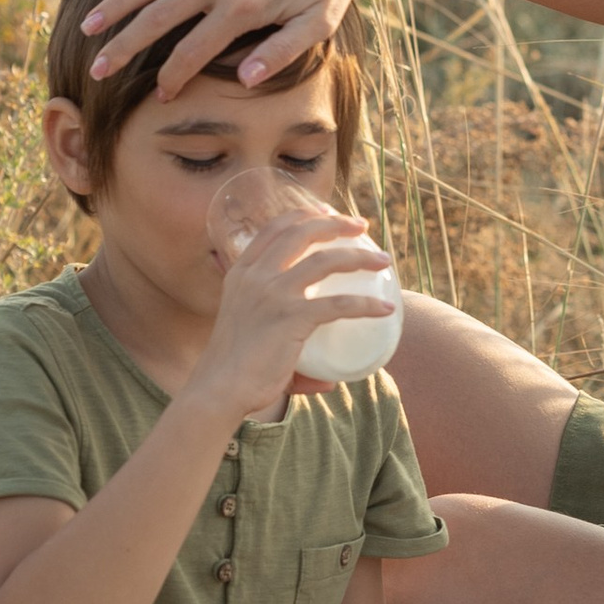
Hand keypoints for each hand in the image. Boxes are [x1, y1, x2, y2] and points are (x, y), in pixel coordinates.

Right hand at [80, 0, 383, 95]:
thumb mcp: (318, 25)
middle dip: (124, 47)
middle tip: (96, 71)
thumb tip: (245, 82)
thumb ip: (281, 53)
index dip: (172, 77)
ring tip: (88, 27)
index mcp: (245, 8)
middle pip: (159, 18)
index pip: (193, 51)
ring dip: (117, 4)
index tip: (158, 96)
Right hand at [191, 209, 392, 423]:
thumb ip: (288, 349)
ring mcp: (273, 294)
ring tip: (384, 261)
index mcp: (241, 273)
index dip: (304, 215)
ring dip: (360, 257)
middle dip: (336, 223)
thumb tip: (329, 382)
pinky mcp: (290, 318)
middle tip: (362, 227)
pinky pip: (338, 304)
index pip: (275, 228)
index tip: (329, 214)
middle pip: (301, 233)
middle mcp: (255, 276)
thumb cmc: (236, 371)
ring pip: (325, 260)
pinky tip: (385, 309)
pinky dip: (366, 304)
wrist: (218, 389)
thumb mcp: (254, 338)